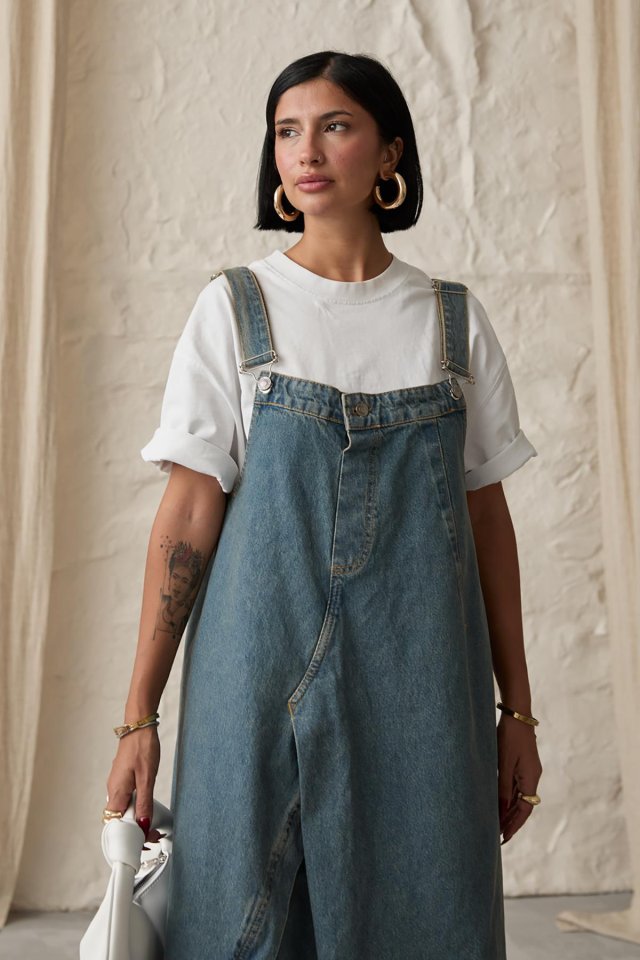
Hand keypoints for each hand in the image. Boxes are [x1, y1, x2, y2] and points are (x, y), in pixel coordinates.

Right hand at [105, 725, 159, 840]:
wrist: (139, 727)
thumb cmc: (142, 748)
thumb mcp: (147, 778)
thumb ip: (144, 803)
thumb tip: (142, 825)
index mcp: (116, 792)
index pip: (116, 825)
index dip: (129, 837)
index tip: (144, 841)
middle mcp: (113, 790)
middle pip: (118, 820)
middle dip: (133, 831)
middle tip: (151, 835)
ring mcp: (117, 785)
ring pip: (122, 811)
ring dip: (134, 821)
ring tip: (150, 826)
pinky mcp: (122, 780)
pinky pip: (125, 801)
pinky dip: (134, 809)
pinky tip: (144, 809)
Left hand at [497, 713, 541, 843]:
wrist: (517, 715)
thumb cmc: (509, 737)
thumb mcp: (503, 764)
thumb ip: (502, 788)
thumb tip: (501, 811)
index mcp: (531, 778)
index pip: (525, 809)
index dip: (514, 824)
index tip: (503, 837)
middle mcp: (533, 777)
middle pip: (524, 805)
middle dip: (511, 821)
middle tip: (498, 836)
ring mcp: (528, 771)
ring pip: (520, 796)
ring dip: (509, 810)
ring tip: (496, 824)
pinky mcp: (523, 764)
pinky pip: (517, 786)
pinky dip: (509, 797)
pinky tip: (499, 803)